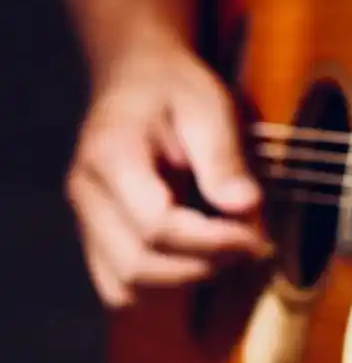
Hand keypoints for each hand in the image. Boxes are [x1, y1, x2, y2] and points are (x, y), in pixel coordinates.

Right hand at [66, 41, 268, 308]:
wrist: (137, 77)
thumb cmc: (176, 88)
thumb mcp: (210, 107)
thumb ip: (224, 158)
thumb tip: (245, 207)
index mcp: (111, 155)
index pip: (155, 225)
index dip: (210, 242)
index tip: (255, 237)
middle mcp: (86, 193)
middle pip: (138, 263)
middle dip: (202, 265)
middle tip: (250, 247)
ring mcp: (85, 217)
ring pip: (124, 284)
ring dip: (184, 280)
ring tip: (228, 252)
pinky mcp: (95, 234)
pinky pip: (119, 284)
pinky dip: (161, 285)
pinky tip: (200, 259)